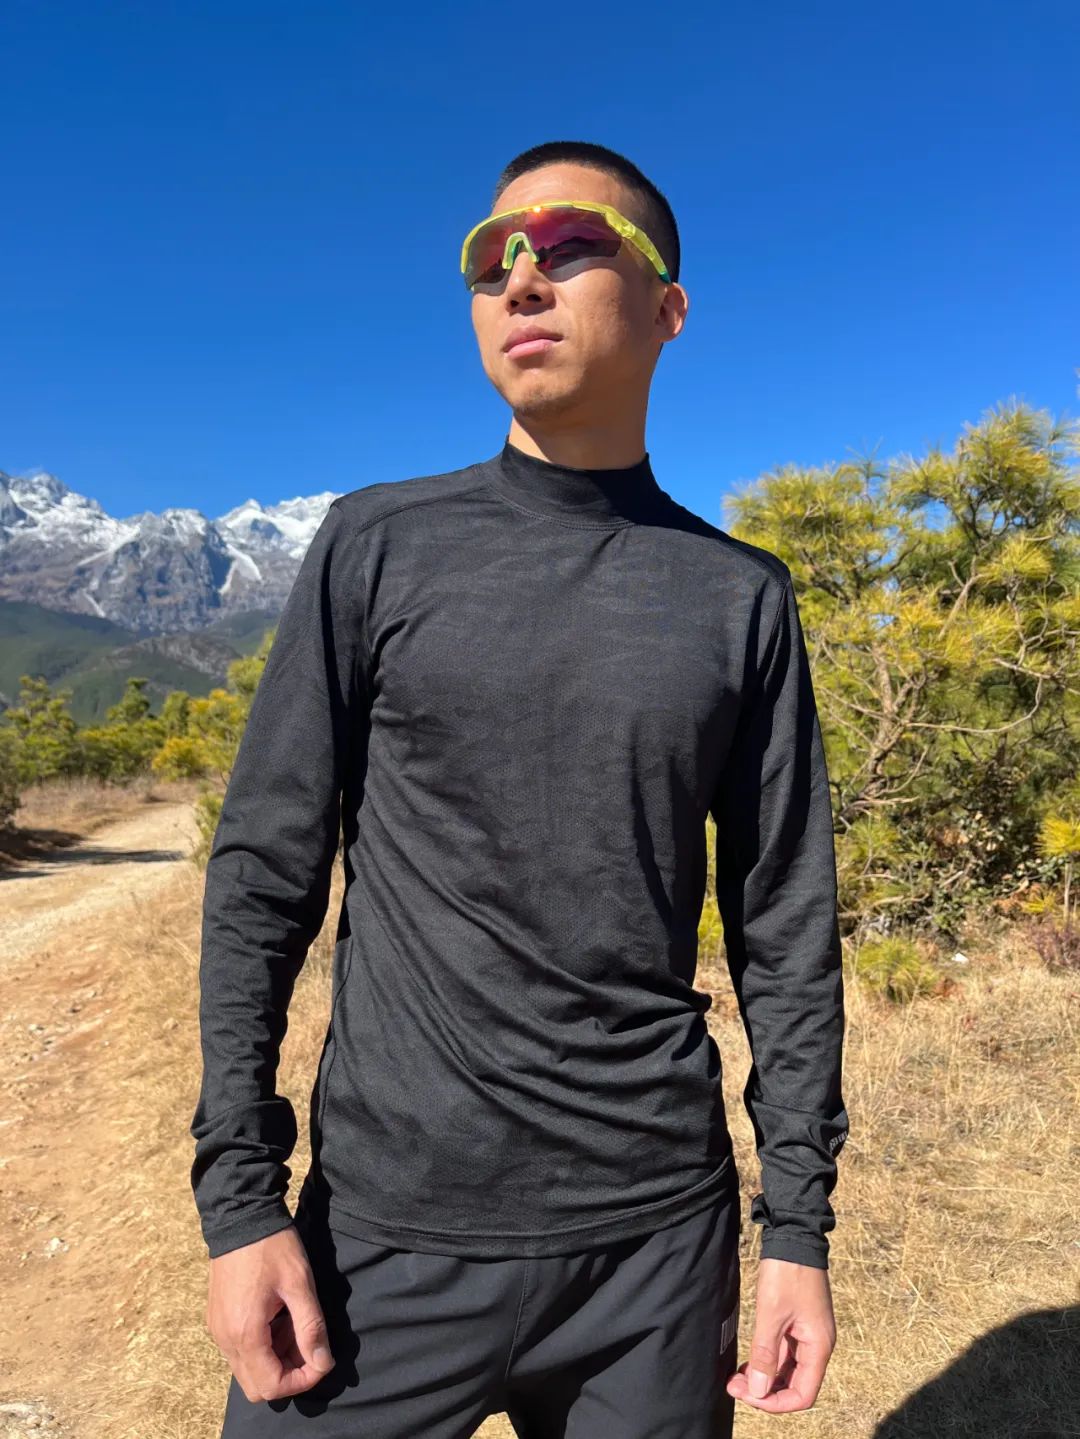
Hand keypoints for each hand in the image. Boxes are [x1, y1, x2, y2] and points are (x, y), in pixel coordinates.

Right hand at [206, 1224, 335, 1402]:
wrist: (240, 1214)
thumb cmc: (272, 1246)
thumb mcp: (299, 1283)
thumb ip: (311, 1327)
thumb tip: (322, 1362)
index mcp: (245, 1333)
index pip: (272, 1386)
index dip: (302, 1380)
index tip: (321, 1358)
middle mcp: (225, 1339)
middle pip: (256, 1387)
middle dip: (288, 1374)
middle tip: (308, 1344)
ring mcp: (218, 1330)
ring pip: (248, 1370)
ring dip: (276, 1359)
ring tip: (295, 1324)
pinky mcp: (217, 1319)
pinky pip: (239, 1350)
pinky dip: (262, 1346)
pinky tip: (279, 1317)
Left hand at [726, 1256, 836, 1412]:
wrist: (794, 1236)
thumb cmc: (787, 1273)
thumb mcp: (772, 1314)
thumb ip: (765, 1354)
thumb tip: (758, 1391)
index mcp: (819, 1346)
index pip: (803, 1394)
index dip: (775, 1402)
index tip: (748, 1394)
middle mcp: (817, 1345)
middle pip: (794, 1385)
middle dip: (764, 1390)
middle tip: (733, 1386)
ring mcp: (807, 1334)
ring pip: (787, 1370)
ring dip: (763, 1377)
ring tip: (735, 1377)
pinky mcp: (797, 1324)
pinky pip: (783, 1353)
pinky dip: (766, 1361)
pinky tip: (746, 1363)